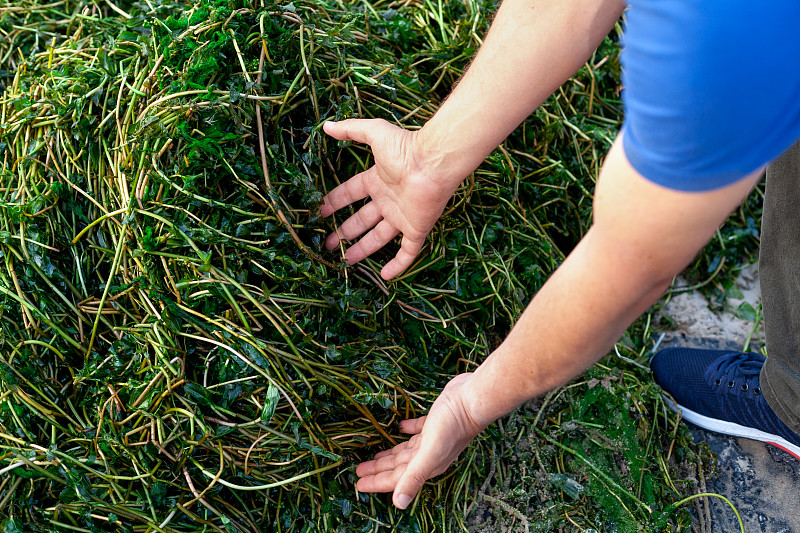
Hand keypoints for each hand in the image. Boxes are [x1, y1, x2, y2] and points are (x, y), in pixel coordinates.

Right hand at [321, 119, 461, 279]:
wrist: (433, 163)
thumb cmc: (405, 148)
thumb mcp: (373, 133)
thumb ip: (351, 130)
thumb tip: (326, 125)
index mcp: (378, 180)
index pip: (352, 193)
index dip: (336, 202)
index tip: (320, 212)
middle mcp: (389, 200)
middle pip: (363, 220)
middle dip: (345, 231)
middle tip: (328, 243)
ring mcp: (403, 216)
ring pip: (380, 238)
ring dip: (362, 249)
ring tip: (346, 261)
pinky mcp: (416, 229)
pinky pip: (407, 252)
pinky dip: (397, 265)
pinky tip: (385, 276)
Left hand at [355, 373, 489, 508]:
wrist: (473, 400)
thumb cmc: (452, 426)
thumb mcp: (429, 453)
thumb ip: (413, 478)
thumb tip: (398, 504)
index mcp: (427, 465)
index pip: (397, 479)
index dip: (377, 482)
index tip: (358, 484)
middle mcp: (430, 455)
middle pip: (399, 466)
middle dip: (379, 470)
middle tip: (359, 469)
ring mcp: (434, 438)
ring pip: (406, 451)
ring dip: (390, 454)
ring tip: (375, 456)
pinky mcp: (436, 421)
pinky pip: (418, 429)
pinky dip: (407, 430)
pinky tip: (399, 428)